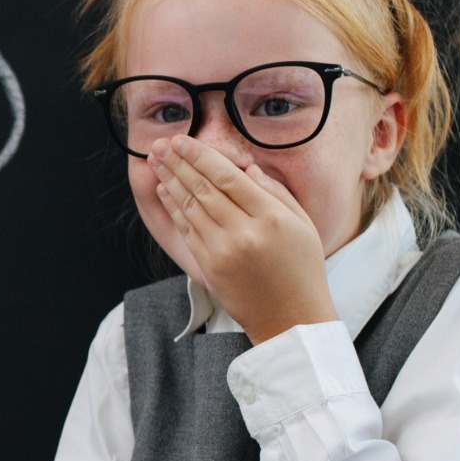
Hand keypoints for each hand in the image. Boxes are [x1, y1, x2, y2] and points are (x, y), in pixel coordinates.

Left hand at [148, 134, 337, 344]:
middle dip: (178, 163)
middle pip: (203, 188)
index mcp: (271, 217)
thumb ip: (276, 192)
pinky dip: (173, 208)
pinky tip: (164, 190)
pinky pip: (186, 230)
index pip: (227, 177)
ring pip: (189, 207)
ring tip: (156, 161)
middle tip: (161, 144)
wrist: (291, 319)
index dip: (201, 155)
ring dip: (169, 181)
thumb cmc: (302, 269)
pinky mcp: (209, 268)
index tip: (184, 140)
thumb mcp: (303, 225)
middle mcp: (243, 233)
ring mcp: (222, 252)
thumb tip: (247, 168)